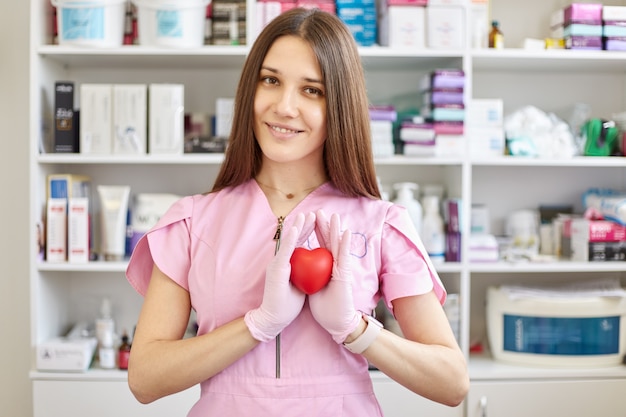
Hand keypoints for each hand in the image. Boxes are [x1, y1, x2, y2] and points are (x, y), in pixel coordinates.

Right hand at [245, 212, 314, 341]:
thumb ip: (305, 274)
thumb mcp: (300, 285)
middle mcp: (281, 260)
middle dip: (305, 225)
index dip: (307, 231)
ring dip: (298, 227)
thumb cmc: (287, 304)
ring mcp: (277, 263)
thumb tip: (315, 267)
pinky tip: (296, 229)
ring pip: (289, 241)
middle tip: (314, 213)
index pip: (298, 243)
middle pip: (294, 239)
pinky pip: (285, 251)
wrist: (273, 318)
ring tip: (306, 215)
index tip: (317, 221)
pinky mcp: (277, 268)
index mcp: (288, 264)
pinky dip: (290, 239)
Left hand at [309, 211, 360, 343]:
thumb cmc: (324, 308)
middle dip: (324, 226)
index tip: (310, 218)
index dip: (315, 232)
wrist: (334, 323)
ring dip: (336, 229)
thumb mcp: (311, 288)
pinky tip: (344, 232)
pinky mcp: (344, 275)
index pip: (319, 245)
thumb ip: (309, 276)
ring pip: (338, 245)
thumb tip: (300, 267)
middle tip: (320, 211)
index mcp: (325, 268)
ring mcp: (341, 269)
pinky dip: (344, 243)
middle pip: (329, 241)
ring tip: (334, 215)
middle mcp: (334, 266)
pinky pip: (344, 256)